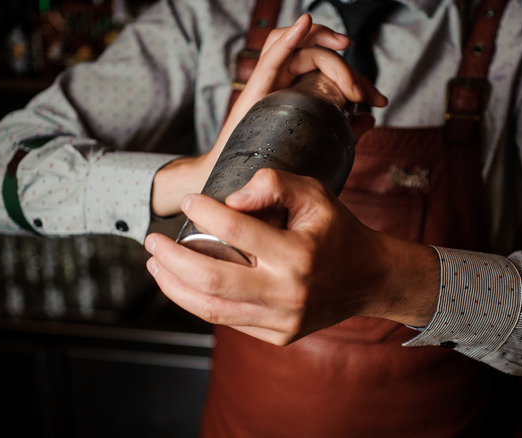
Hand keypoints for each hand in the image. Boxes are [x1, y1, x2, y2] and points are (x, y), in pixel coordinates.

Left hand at [145, 169, 440, 344]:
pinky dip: (198, 302)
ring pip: (211, 307)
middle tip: (152, 241)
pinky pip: (227, 320)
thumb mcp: (316, 194)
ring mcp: (282, 320)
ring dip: (174, 286)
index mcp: (299, 254)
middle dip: (171, 258)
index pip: (237, 230)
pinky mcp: (277, 335)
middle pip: (212, 277)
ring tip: (155, 265)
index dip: (204, 211)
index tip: (189, 201)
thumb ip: (275, 183)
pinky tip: (183, 284)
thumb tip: (230, 199)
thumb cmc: (338, 232)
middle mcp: (289, 292)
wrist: (369, 279)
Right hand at [150, 14, 386, 217]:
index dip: (357, 78)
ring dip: (322, 40)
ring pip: (296, 45)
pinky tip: (305, 23)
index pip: (329, 68)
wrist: (240, 185)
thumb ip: (344, 130)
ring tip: (344, 45)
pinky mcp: (256, 90)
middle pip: (316, 53)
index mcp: (298, 90)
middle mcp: (283, 82)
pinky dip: (289, 37)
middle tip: (365, 95)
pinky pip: (272, 56)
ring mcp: (269, 83)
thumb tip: (370, 119)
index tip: (379, 101)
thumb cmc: (276, 166)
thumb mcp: (318, 145)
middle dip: (346, 67)